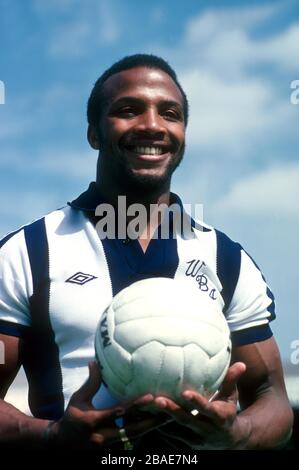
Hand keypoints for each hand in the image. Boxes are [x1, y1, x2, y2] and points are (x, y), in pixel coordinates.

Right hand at [48, 362, 170, 448]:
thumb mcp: (78, 400)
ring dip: (149, 430)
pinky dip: (141, 438)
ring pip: (133, 440)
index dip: (135, 405)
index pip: (118, 412)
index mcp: (93, 420)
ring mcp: (106, 448)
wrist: (60, 444)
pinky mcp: (109, 453)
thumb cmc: (71, 418)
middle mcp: (102, 436)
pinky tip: (153, 430)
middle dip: (150, 422)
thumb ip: (90, 383)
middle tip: (167, 412)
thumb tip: (94, 363)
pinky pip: (129, 446)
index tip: (151, 397)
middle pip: (131, 430)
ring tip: (165, 420)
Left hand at [152, 362, 248, 449]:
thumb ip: (231, 380)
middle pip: (187, 421)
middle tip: (158, 400)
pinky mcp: (186, 448)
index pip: (207, 409)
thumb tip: (241, 364)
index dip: (197, 402)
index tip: (185, 393)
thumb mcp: (231, 397)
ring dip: (161, 422)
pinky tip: (146, 420)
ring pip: (175, 432)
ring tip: (147, 408)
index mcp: (219, 418)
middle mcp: (207, 431)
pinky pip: (170, 441)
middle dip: (172, 411)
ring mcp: (195, 442)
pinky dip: (158, 432)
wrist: (230, 441)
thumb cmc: (227, 411)